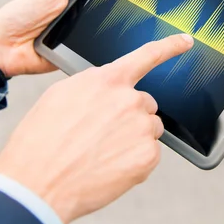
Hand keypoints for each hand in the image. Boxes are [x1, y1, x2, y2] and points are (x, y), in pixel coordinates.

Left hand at [0, 0, 102, 77]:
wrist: (5, 46)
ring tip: (99, 26)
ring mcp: (81, 37)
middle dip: (112, 10)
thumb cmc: (21, 13)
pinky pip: (94, 53)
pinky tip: (97, 45)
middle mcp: (81, 17)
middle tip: (119, 6)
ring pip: (103, 34)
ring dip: (104, 32)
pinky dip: (96, 50)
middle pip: (106, 12)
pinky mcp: (78, 55)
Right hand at [0, 33, 193, 223]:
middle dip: (130, 116)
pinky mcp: (148, 155)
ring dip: (134, 137)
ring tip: (102, 152)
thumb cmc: (42, 141)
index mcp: (107, 81)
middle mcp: (130, 100)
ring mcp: (141, 127)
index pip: (147, 55)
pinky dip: (135, 161)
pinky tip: (110, 167)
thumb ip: (94, 86)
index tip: (186, 40)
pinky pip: (150, 153)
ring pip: (149, 129)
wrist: (37, 183)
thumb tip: (107, 90)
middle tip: (102, 134)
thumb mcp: (61, 96)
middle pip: (145, 104)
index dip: (170, 46)